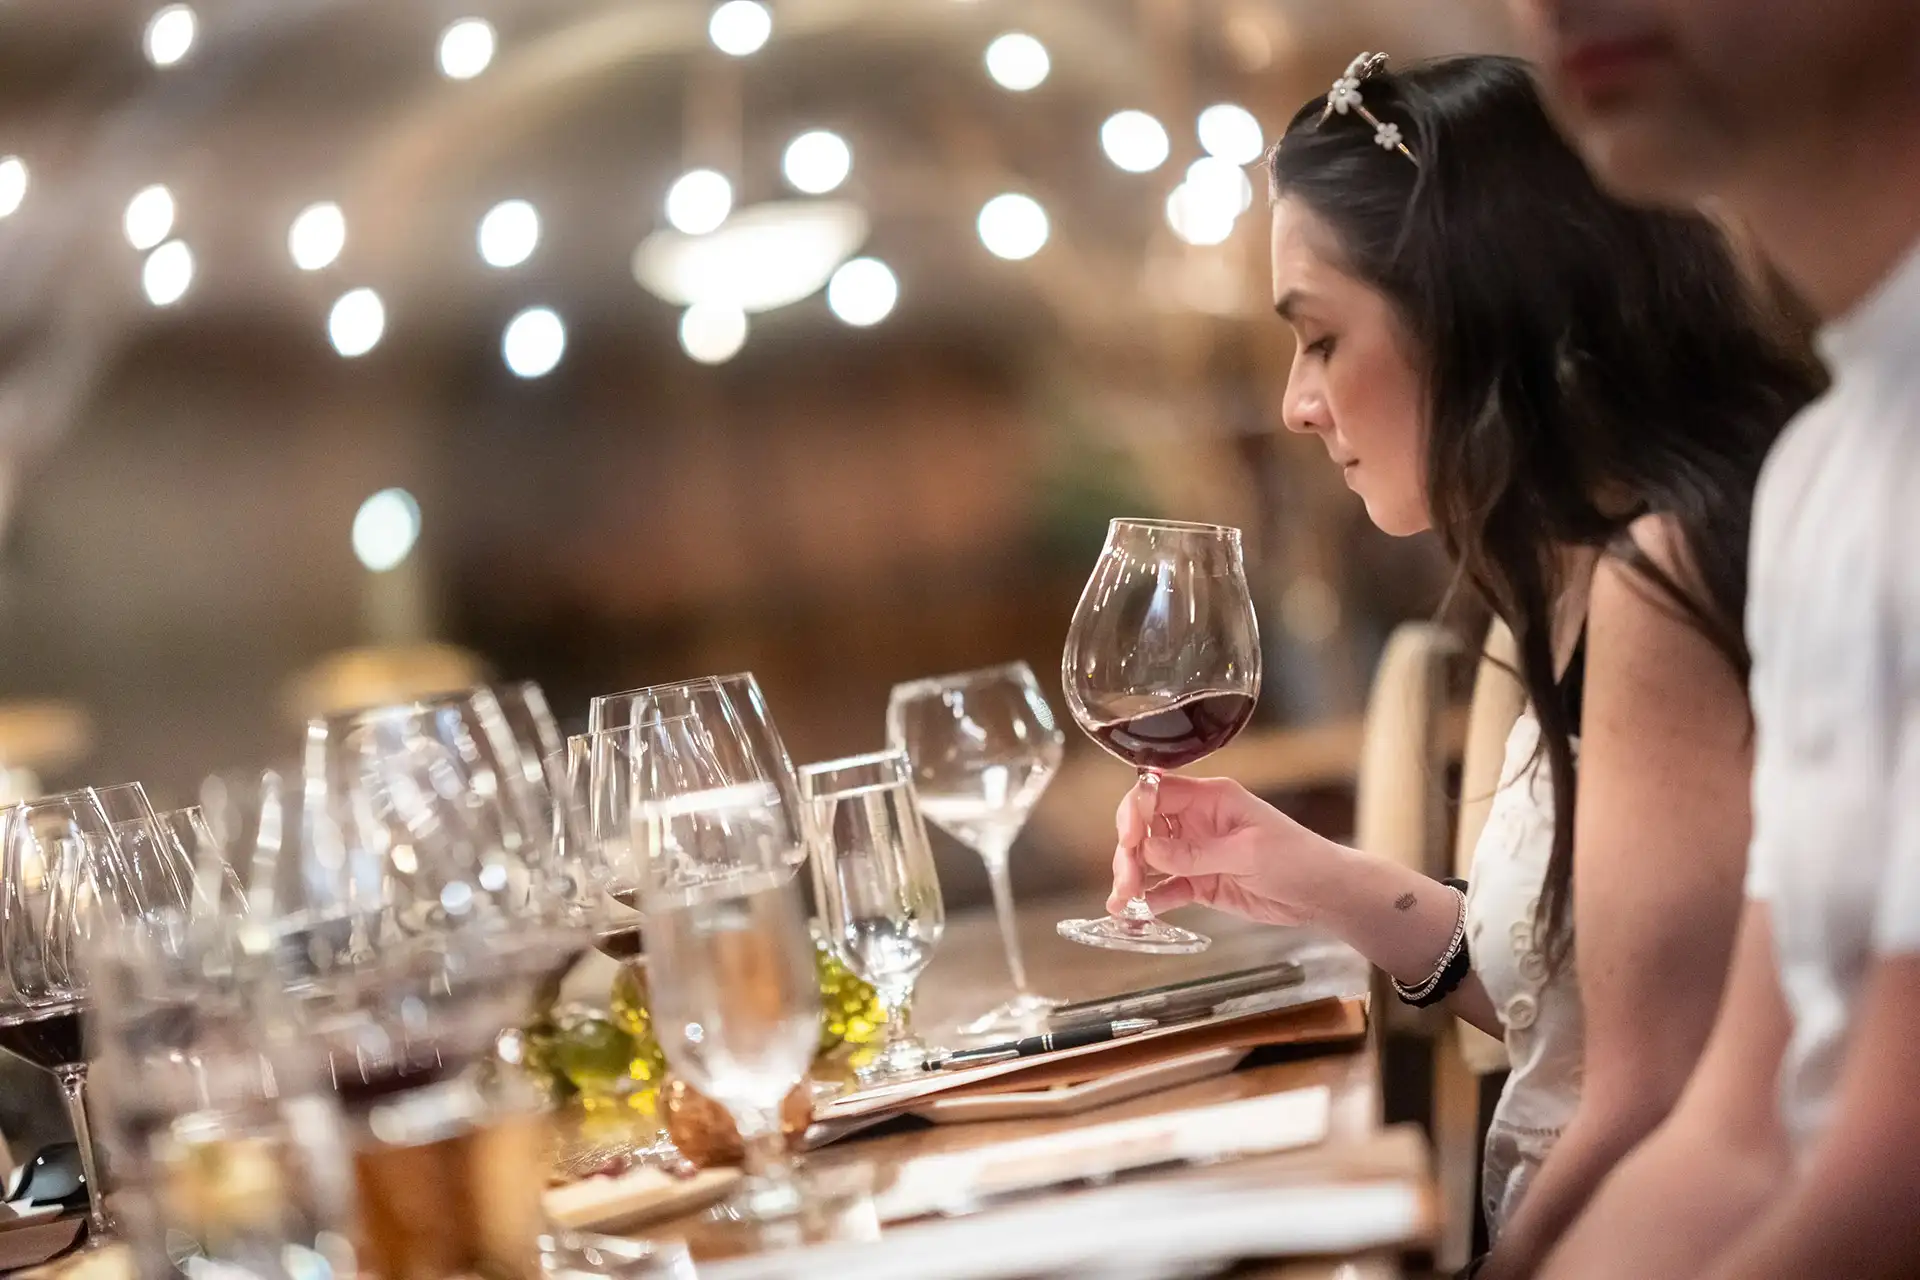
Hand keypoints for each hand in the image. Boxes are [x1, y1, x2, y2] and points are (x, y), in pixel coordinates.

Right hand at [1107, 775, 1334, 927]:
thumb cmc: (1297, 858)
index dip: (1135, 812)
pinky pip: (1166, 887)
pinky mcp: (1199, 882)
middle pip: (1146, 828)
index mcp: (1210, 798)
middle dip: (1130, 853)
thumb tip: (1149, 850)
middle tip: (1126, 884)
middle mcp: (1196, 820)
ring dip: (1132, 878)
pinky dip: (1149, 900)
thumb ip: (1197, 852)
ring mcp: (1196, 852)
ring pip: (1150, 860)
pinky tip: (1135, 915)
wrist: (1322, 893)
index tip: (1128, 840)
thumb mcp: (1248, 853)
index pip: (1157, 792)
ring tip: (1122, 903)